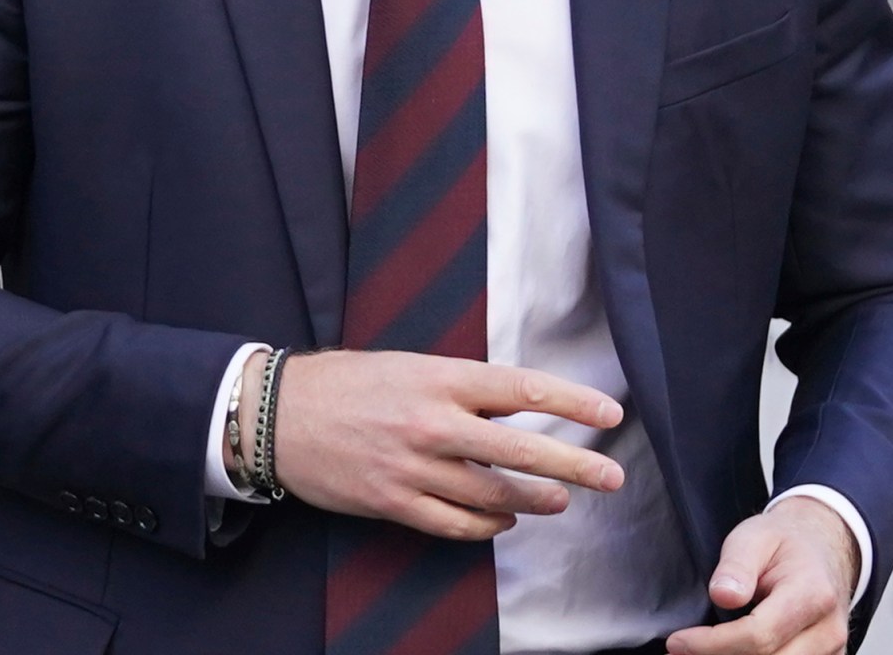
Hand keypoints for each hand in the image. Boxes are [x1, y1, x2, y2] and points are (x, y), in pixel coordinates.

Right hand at [265, 350, 625, 540]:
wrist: (280, 414)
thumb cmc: (348, 383)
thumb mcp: (410, 365)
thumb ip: (461, 386)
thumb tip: (514, 403)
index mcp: (441, 378)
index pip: (523, 389)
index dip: (572, 404)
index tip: (609, 415)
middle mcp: (433, 423)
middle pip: (520, 449)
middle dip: (574, 465)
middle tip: (611, 477)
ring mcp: (414, 467)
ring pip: (493, 494)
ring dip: (534, 499)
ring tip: (559, 500)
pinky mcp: (394, 502)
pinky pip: (456, 524)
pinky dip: (487, 527)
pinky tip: (504, 522)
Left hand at [665, 496, 858, 654]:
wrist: (822, 548)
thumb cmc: (783, 544)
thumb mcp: (753, 537)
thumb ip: (737, 565)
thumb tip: (722, 596)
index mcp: (813, 594)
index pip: (759, 634)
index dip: (713, 644)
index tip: (678, 641)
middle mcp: (828, 630)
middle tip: (679, 652)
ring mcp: (831, 651)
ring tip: (698, 653)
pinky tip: (726, 654)